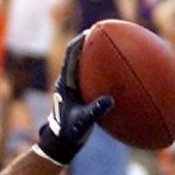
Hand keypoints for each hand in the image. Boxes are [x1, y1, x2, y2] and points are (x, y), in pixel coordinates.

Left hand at [35, 32, 113, 166]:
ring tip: (109, 46)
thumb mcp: (83, 122)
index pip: (70, 57)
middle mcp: (67, 83)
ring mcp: (72, 88)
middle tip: (103, 33)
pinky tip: (113, 71)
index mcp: (65, 84)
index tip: (90, 32)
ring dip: (93, 56)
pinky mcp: (78, 94)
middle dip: (89, 44)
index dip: (79, 43)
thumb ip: (95, 111)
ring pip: (83, 66)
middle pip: (77, 56)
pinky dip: (98, 71)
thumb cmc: (70, 133)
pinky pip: (89, 77)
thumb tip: (110, 100)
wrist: (62, 143)